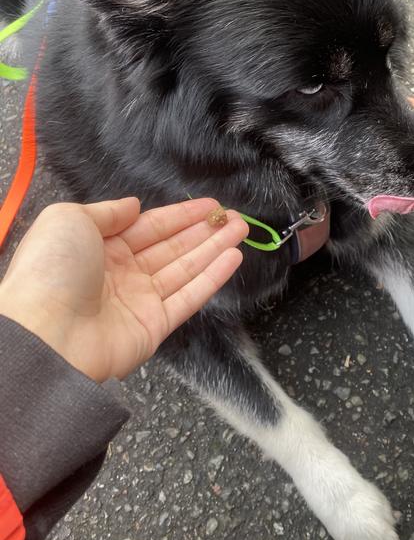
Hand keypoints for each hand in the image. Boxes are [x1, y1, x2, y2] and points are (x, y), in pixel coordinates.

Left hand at [0, 197, 248, 381]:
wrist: (46, 334)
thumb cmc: (52, 271)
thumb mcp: (70, 219)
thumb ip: (108, 211)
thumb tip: (135, 206)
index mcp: (101, 247)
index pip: (150, 226)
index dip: (181, 215)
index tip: (210, 204)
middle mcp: (123, 273)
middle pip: (173, 247)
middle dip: (205, 231)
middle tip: (235, 217)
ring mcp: (140, 301)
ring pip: (186, 269)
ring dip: (215, 249)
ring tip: (242, 230)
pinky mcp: (155, 326)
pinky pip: (189, 297)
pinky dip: (213, 278)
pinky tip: (233, 258)